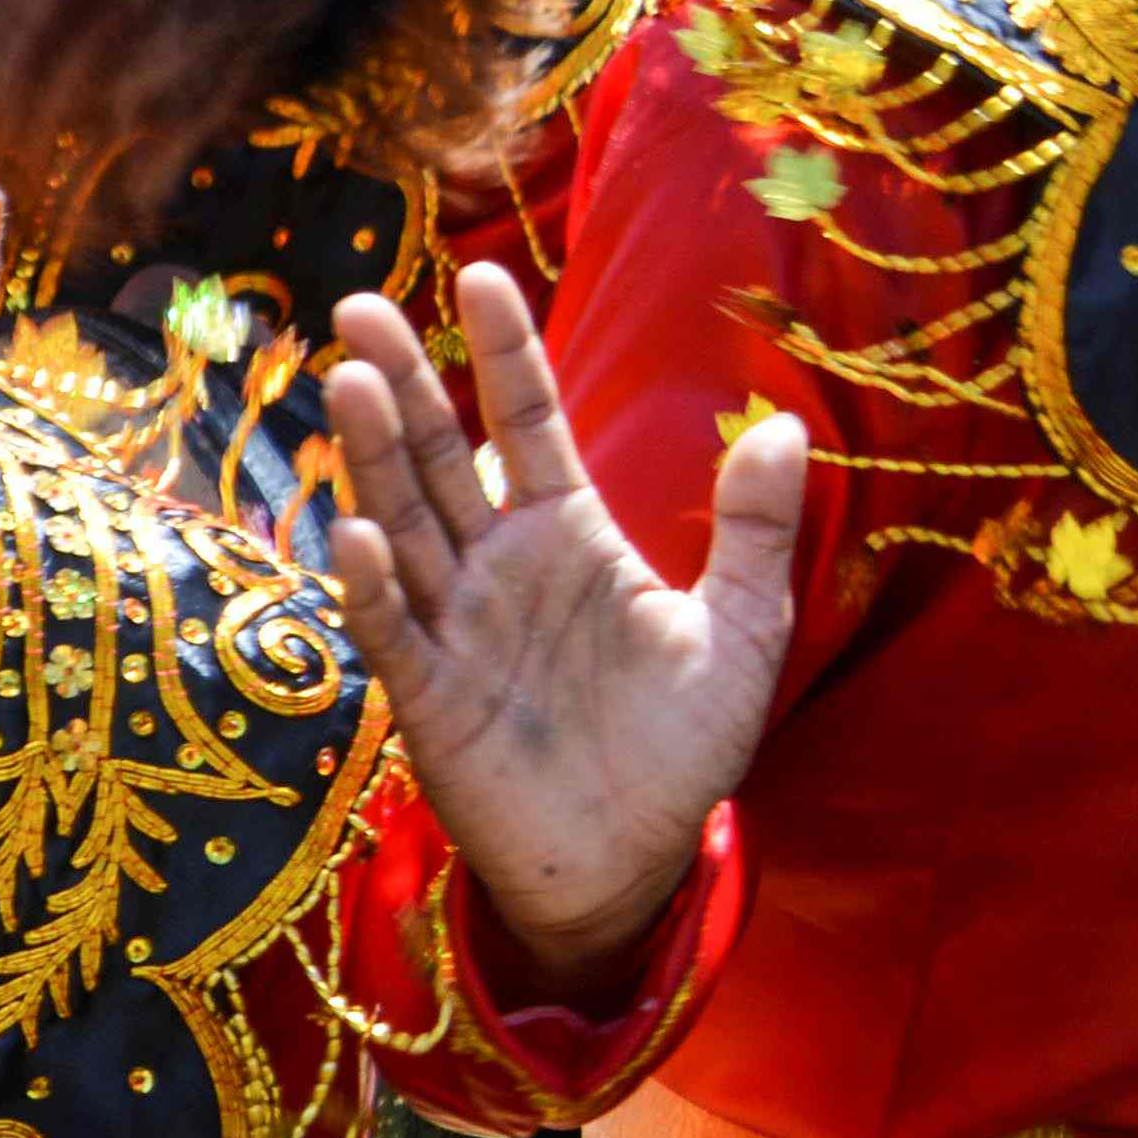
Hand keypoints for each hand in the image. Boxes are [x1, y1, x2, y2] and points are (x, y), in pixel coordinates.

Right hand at [321, 269, 800, 993]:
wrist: (631, 862)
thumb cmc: (681, 746)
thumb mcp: (744, 633)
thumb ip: (757, 533)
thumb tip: (788, 424)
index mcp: (570, 537)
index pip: (528, 424)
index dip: (506, 354)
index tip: (483, 274)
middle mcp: (498, 566)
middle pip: (440, 456)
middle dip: (403, 382)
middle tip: (358, 307)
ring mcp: (455, 625)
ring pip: (403, 522)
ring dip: (374, 455)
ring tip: (349, 381)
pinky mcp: (429, 697)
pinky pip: (392, 630)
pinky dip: (371, 584)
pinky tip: (357, 531)